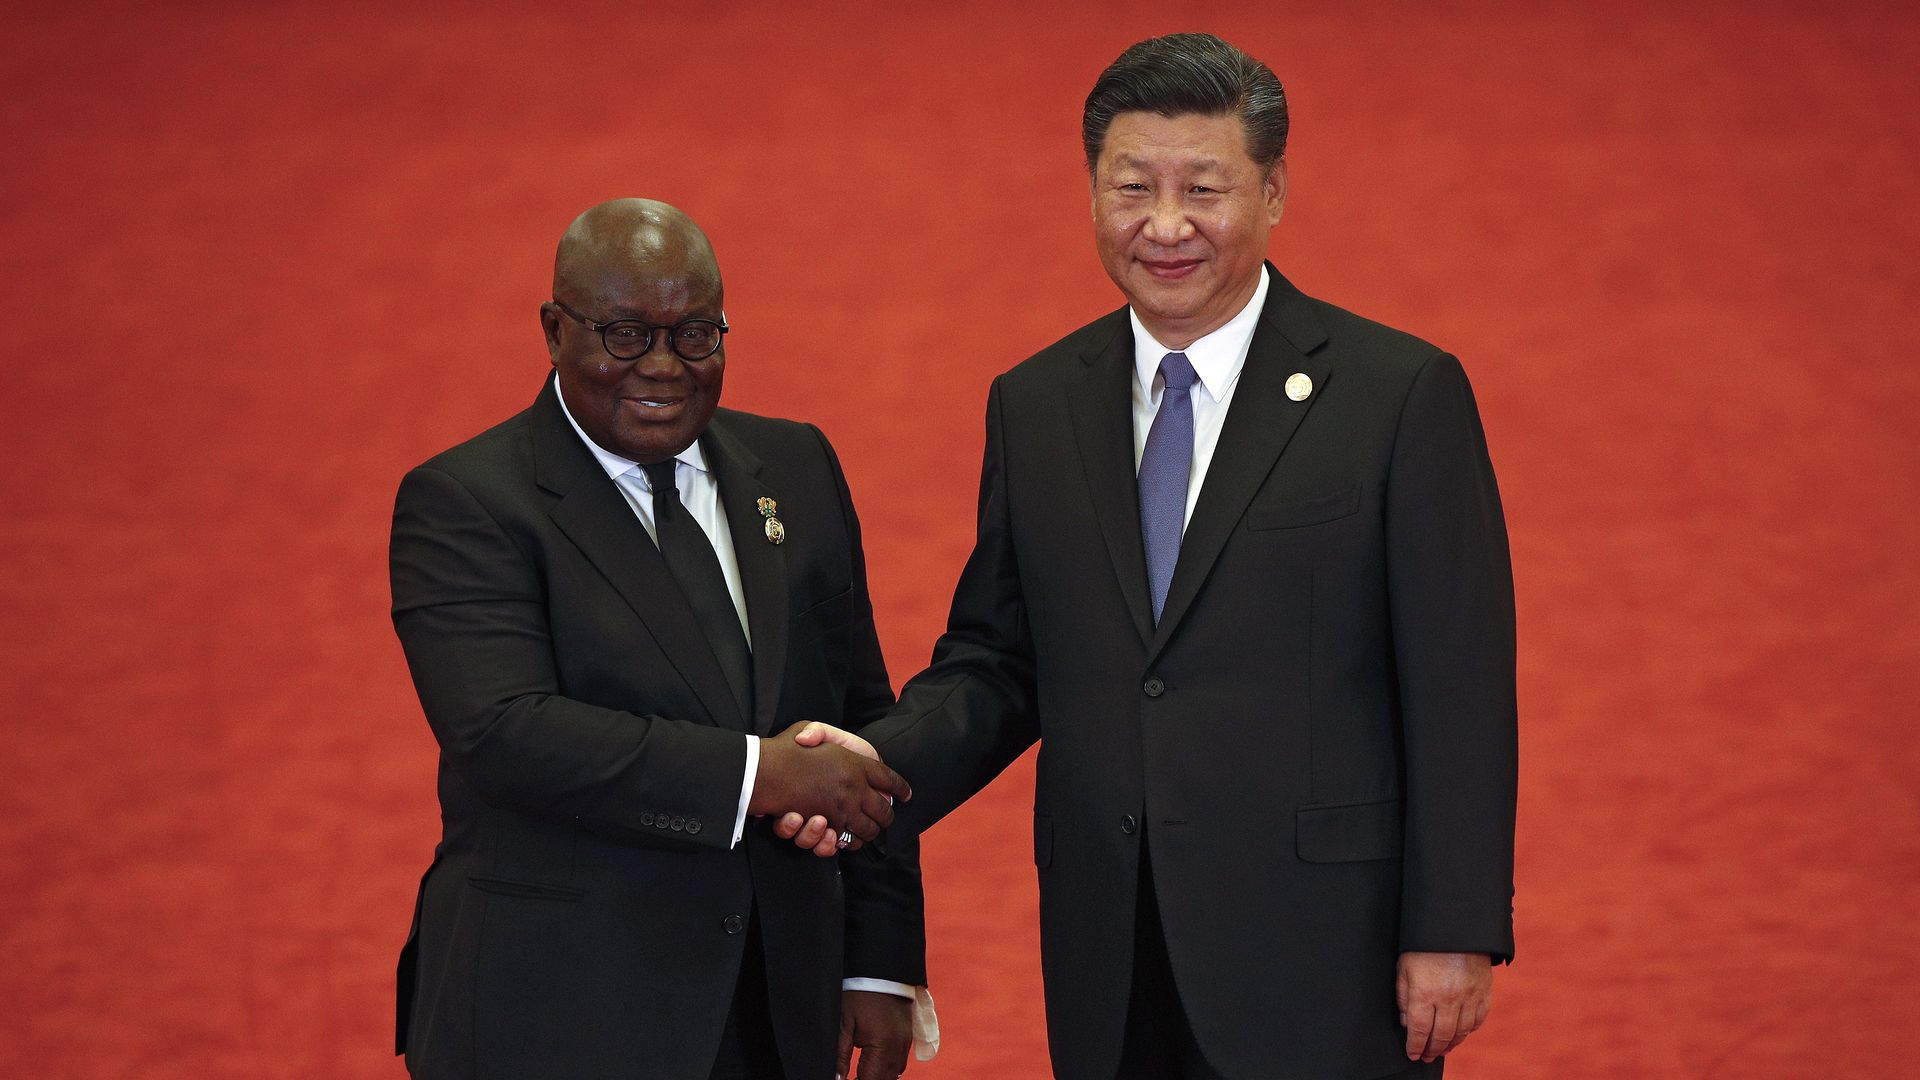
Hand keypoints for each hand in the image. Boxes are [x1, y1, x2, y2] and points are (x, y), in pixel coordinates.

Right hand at [750, 722, 908, 853]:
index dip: (900, 787)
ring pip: (869, 830)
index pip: (890, 778)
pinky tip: (841, 836)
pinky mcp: (826, 828)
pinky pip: (846, 842)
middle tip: (886, 815)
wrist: (762, 773)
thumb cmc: (785, 750)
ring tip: (866, 828)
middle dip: (888, 815)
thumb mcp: (808, 729)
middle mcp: (855, 789)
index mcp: (857, 764)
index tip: (906, 794)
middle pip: (885, 810)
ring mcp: (843, 811)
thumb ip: (822, 732)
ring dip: (869, 832)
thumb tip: (829, 744)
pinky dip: (846, 842)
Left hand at [839, 990, 911, 1079]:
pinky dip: (888, 1069)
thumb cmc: (861, 993)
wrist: (882, 970)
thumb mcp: (844, 1023)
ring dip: (878, 1077)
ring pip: (894, 1074)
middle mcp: (898, 1047)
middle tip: (849, 1078)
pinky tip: (874, 1065)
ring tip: (860, 1075)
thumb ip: (841, 1054)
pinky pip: (900, 1062)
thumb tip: (837, 1077)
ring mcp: (906, 1042)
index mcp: (882, 1045)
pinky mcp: (908, 1037)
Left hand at [1397, 951, 1492, 1061]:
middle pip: (1441, 1035)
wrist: (1455, 926)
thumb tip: (1406, 1022)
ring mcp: (1469, 996)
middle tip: (1427, 1056)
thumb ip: (1403, 996)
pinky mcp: (1484, 991)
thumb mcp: (1404, 967)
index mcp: (1425, 993)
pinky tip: (1461, 1033)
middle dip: (1432, 1050)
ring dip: (1451, 1044)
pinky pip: (1478, 1019)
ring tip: (1442, 1048)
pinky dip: (1469, 1030)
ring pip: (1461, 1031)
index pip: (1420, 1030)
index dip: (1415, 1046)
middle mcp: (1448, 998)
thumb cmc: (1424, 946)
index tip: (1412, 1054)